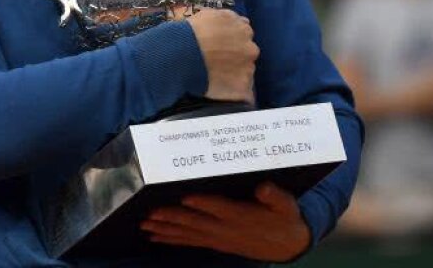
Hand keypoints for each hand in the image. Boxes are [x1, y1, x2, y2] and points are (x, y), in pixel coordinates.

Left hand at [141, 182, 311, 262]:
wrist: (287, 244)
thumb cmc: (284, 218)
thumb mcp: (286, 205)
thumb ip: (275, 197)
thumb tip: (264, 188)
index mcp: (242, 215)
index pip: (219, 208)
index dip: (203, 203)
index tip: (185, 197)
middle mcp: (226, 228)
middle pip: (196, 223)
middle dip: (172, 218)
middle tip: (151, 214)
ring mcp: (218, 238)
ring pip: (188, 234)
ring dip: (166, 230)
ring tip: (145, 226)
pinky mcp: (215, 243)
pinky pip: (190, 242)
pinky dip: (172, 239)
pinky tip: (155, 237)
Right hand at [185, 8, 258, 102]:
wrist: (182, 53)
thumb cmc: (191, 32)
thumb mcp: (209, 14)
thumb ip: (225, 19)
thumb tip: (229, 25)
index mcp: (243, 28)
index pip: (244, 35)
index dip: (232, 41)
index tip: (221, 46)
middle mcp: (250, 47)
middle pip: (247, 53)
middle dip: (236, 57)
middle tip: (218, 61)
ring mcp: (248, 68)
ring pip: (245, 72)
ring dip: (235, 74)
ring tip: (216, 77)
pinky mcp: (242, 87)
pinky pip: (242, 92)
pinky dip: (233, 92)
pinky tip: (220, 90)